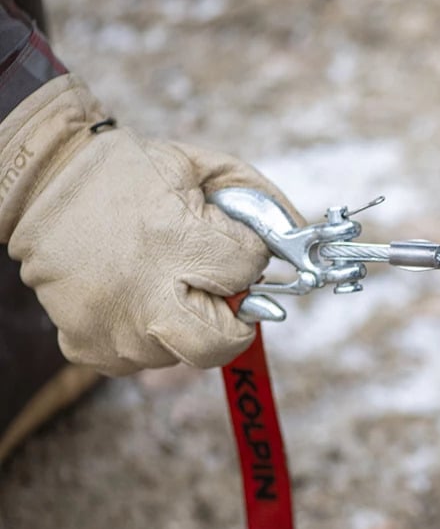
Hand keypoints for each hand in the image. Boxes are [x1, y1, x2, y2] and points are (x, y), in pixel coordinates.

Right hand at [0, 75, 299, 374]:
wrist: (46, 183)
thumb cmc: (135, 174)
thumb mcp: (207, 167)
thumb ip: (263, 204)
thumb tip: (304, 242)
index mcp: (176, 238)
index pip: (248, 270)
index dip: (249, 255)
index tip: (233, 242)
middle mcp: (144, 291)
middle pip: (221, 344)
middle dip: (234, 322)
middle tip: (223, 294)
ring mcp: (113, 326)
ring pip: (181, 354)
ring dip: (188, 324)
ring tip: (164, 281)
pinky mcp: (86, 346)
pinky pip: (140, 360)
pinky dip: (148, 336)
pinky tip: (135, 296)